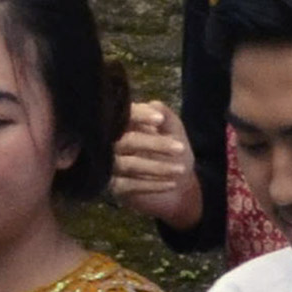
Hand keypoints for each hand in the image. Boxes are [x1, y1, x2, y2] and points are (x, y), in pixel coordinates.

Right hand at [113, 100, 205, 231]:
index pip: (125, 115)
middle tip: (180, 148)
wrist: (175, 187)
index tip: (160, 120)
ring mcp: (111, 166)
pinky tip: (171, 183)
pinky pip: (130, 185)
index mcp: (125, 124)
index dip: (140, 115)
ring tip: (180, 169)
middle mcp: (112, 143)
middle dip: (155, 144)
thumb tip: (154, 104)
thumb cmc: (172, 154)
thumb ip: (167, 117)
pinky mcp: (114, 187)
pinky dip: (152, 184)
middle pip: (127, 141)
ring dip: (157, 167)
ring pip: (129, 165)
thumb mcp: (174, 132)